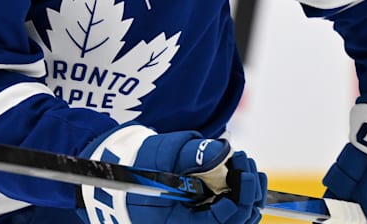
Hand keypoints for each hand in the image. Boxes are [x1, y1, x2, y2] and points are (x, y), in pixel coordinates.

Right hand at [78, 124, 265, 223]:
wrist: (117, 175)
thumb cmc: (137, 165)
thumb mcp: (162, 155)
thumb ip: (193, 154)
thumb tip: (223, 151)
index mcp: (180, 222)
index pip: (222, 220)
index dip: (239, 197)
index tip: (243, 170)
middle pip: (235, 222)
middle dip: (249, 194)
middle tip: (249, 165)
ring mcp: (197, 222)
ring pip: (235, 219)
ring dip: (247, 194)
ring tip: (248, 166)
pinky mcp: (200, 214)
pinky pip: (227, 212)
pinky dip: (238, 195)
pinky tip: (241, 173)